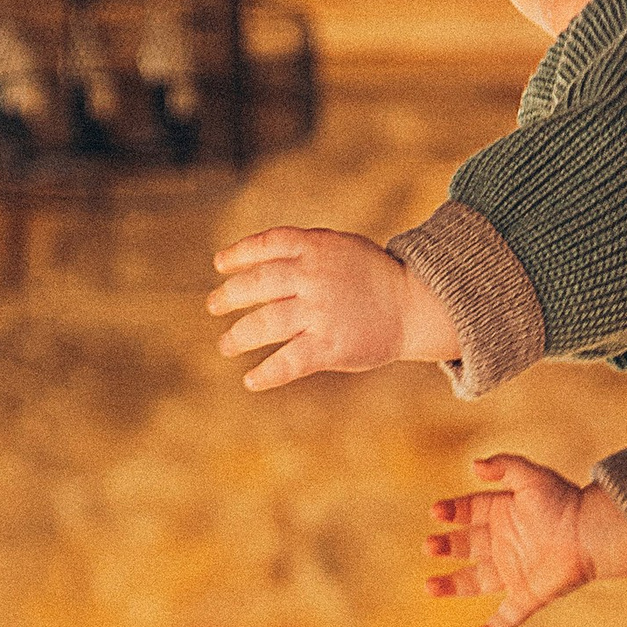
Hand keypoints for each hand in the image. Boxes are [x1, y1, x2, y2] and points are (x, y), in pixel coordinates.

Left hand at [208, 228, 457, 392]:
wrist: (413, 305)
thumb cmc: (374, 278)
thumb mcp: (341, 249)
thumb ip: (304, 252)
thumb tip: (260, 264)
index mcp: (315, 247)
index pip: (266, 245)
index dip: (238, 255)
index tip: (220, 266)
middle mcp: (312, 277)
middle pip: (256, 285)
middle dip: (229, 297)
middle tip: (213, 306)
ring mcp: (319, 312)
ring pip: (264, 324)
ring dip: (238, 337)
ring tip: (226, 345)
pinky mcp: (329, 346)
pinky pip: (287, 362)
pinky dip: (266, 374)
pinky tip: (251, 381)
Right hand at [424, 458, 626, 626]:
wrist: (591, 534)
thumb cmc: (564, 502)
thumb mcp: (532, 477)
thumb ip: (504, 466)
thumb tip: (473, 466)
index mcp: (504, 513)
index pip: (470, 511)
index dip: (452, 511)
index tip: (437, 512)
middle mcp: (505, 543)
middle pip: (467, 546)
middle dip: (446, 547)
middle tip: (429, 547)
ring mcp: (515, 571)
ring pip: (476, 581)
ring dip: (452, 585)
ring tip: (429, 587)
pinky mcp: (529, 595)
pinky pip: (508, 617)